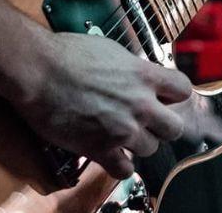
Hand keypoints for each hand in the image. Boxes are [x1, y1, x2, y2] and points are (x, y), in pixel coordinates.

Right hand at [14, 31, 191, 178]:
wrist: (39, 69)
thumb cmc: (67, 54)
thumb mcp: (111, 51)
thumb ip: (133, 68)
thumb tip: (141, 75)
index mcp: (143, 75)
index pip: (183, 89)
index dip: (174, 95)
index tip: (163, 98)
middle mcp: (140, 103)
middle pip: (174, 127)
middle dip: (161, 125)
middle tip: (146, 121)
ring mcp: (122, 128)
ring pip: (151, 149)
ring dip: (138, 143)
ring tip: (121, 134)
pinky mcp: (101, 148)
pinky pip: (125, 170)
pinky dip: (120, 165)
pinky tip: (111, 154)